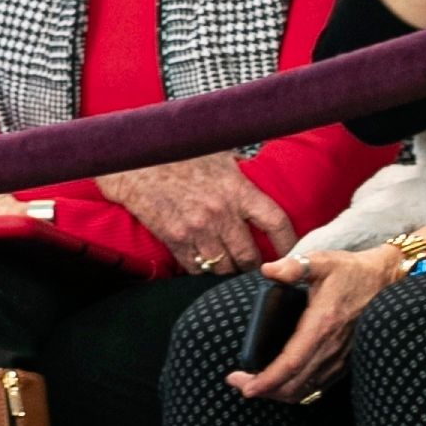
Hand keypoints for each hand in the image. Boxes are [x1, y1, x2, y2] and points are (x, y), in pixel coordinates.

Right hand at [94, 154, 296, 271]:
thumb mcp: (219, 156)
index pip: (276, 222)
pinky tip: (204, 267)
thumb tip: (255, 179)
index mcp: (238, 190)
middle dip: (254, 265)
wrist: (135, 162)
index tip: (290, 252)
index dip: (288, 243)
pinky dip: (202, 271)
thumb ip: (240, 175)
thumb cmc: (177, 154)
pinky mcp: (174, 239)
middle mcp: (221, 213)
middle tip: (256, 268)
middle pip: (250, 254)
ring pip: (223, 266)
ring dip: (228, 271)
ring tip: (230, 270)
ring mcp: (196, 229)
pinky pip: (195, 267)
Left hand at [226, 247, 400, 405]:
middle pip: (293, 384)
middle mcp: (332, 347)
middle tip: (238, 383)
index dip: (265, 380)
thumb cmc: (351, 271)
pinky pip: (318, 386)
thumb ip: (295, 266)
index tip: (243, 385)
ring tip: (255, 385)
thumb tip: (268, 270)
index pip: (290, 363)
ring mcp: (340, 358)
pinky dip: (296, 390)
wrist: (387, 280)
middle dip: (263, 390)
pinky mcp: (345, 361)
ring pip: (305, 389)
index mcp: (322, 325)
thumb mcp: (323, 261)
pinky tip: (280, 383)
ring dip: (278, 393)